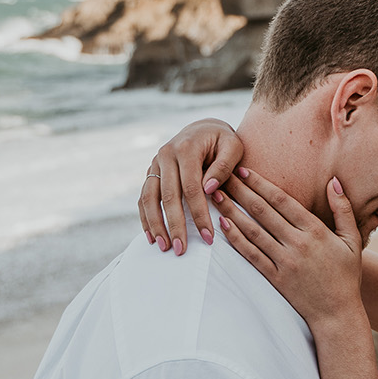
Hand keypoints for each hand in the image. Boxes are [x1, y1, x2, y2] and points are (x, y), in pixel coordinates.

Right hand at [138, 118, 242, 254]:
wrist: (203, 128)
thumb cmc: (223, 141)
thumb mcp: (233, 146)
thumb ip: (224, 166)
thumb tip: (209, 190)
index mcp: (186, 148)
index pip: (191, 188)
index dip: (199, 214)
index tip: (208, 237)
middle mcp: (166, 154)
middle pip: (168, 196)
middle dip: (175, 225)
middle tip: (182, 250)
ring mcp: (155, 163)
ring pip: (149, 198)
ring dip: (155, 225)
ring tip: (164, 247)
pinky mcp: (151, 172)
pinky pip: (144, 197)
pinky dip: (145, 217)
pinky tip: (151, 236)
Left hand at [212, 169, 365, 323]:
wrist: (337, 314)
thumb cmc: (345, 275)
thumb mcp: (352, 240)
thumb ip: (343, 209)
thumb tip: (333, 181)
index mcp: (316, 231)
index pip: (282, 201)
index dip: (261, 183)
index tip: (244, 170)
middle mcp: (298, 244)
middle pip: (263, 211)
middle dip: (240, 191)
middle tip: (221, 175)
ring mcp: (285, 262)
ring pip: (253, 231)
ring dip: (232, 211)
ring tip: (216, 196)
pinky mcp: (275, 278)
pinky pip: (252, 255)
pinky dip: (236, 239)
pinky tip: (223, 226)